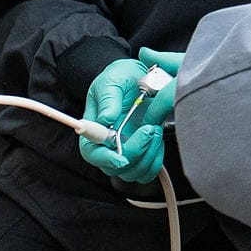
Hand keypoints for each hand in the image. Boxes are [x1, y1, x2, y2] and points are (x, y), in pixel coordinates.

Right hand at [79, 56, 174, 182]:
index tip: (123, 157)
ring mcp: (125, 151)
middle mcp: (107, 146)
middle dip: (136, 152)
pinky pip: (149, 169)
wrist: (139, 78)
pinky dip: (156, 159)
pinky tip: (158, 138)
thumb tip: (106, 119)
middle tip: (149, 128)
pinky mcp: (142, 153)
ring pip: (134, 172)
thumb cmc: (120, 79)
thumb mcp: (112, 81)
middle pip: (116, 167)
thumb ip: (108, 99)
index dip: (106, 160)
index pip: (92, 154)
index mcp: (93, 130)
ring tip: (155, 129)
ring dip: (148, 154)